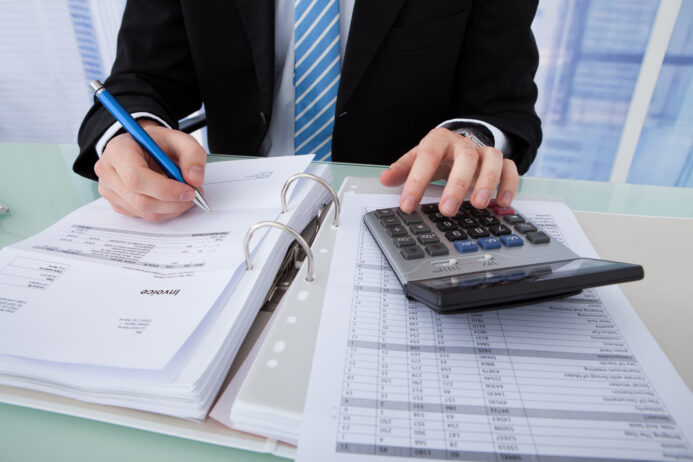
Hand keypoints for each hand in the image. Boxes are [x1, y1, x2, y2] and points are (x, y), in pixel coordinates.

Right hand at [94, 120, 206, 221]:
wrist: (143, 147)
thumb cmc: (158, 143)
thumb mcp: (180, 140)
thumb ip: (193, 155)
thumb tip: (195, 180)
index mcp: (119, 149)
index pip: (136, 178)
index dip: (165, 190)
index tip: (189, 191)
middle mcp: (108, 171)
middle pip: (141, 200)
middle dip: (173, 203)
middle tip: (194, 196)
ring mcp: (109, 190)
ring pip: (144, 212)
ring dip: (171, 209)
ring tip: (184, 195)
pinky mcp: (116, 203)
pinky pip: (143, 216)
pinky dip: (164, 212)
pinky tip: (171, 199)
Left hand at [379, 127, 518, 215]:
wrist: (458, 144)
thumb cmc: (436, 155)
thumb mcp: (417, 158)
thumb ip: (402, 169)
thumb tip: (385, 180)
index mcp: (439, 141)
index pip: (426, 158)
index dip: (416, 182)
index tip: (408, 205)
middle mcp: (463, 144)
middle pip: (465, 158)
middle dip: (457, 185)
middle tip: (447, 210)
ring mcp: (483, 152)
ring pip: (492, 159)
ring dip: (487, 182)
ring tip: (478, 204)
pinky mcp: (500, 162)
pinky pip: (510, 168)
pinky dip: (509, 184)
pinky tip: (503, 203)